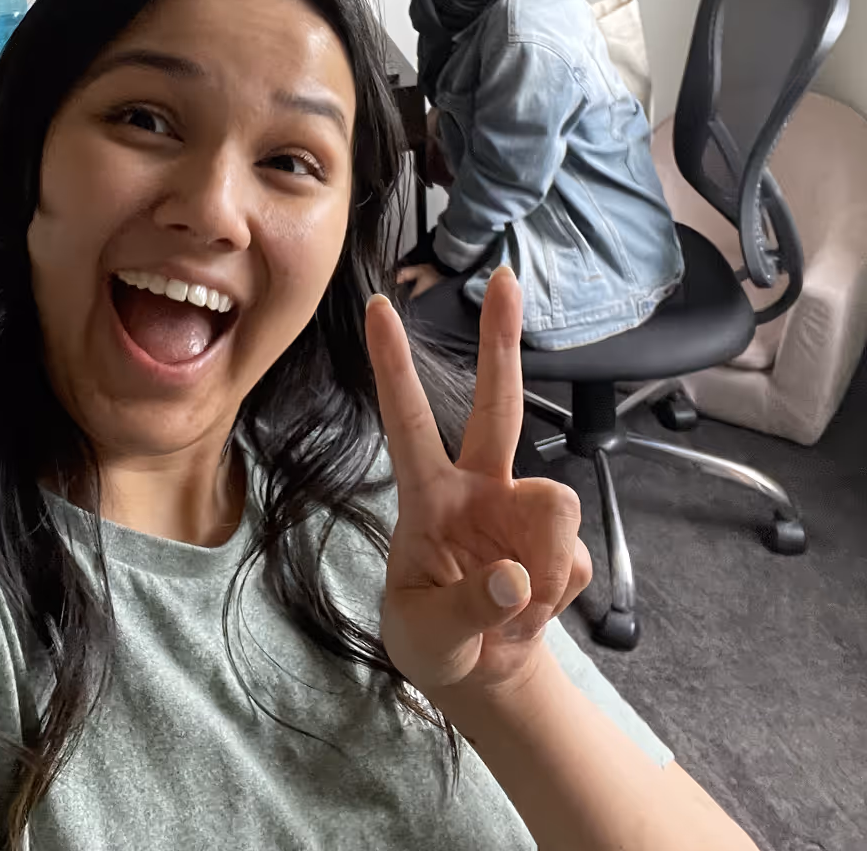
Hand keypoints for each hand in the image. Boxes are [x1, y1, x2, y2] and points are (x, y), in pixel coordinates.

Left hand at [366, 268, 590, 708]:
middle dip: (501, 340)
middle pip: (498, 404)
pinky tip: (530, 612)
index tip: (379, 307)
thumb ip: (467, 611)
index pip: (407, 421)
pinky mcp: (562, 547)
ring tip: (510, 605)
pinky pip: (575, 565)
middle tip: (503, 278)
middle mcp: (480, 488)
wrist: (482, 675)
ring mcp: (523, 513)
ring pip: (557, 505)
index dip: (395, 365)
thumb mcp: (427, 638)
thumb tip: (515, 577)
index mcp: (428, 495)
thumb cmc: (431, 638)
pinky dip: (554, 600)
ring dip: (544, 565)